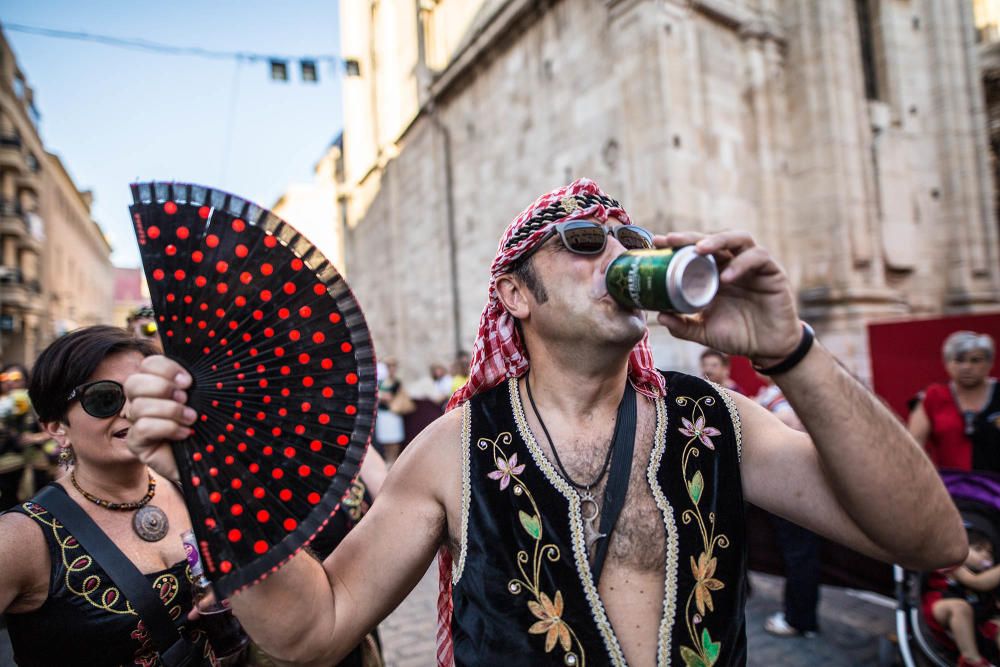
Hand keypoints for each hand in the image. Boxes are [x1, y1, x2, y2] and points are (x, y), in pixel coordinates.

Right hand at [124, 355, 197, 481]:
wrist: (210, 459)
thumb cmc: (207, 425)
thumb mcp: (203, 399)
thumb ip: (193, 383)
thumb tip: (190, 373)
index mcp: (156, 384)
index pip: (148, 364)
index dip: (166, 368)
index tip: (188, 381)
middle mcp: (141, 401)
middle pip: (133, 382)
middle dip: (162, 388)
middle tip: (185, 398)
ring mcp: (136, 422)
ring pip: (138, 406)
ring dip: (170, 411)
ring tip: (191, 419)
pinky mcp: (136, 443)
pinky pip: (142, 428)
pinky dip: (167, 428)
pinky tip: (184, 433)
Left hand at [655, 231, 800, 364]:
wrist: (768, 350)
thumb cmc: (738, 336)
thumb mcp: (705, 333)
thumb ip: (683, 327)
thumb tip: (659, 317)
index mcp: (714, 275)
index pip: (696, 251)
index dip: (677, 244)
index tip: (657, 243)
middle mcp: (733, 265)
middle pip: (713, 240)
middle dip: (691, 237)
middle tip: (672, 239)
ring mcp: (753, 267)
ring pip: (738, 238)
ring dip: (718, 240)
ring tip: (699, 249)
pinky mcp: (772, 272)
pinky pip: (758, 258)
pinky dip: (741, 264)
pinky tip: (726, 277)